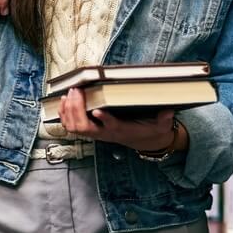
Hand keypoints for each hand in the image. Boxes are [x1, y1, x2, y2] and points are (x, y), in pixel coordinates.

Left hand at [57, 88, 179, 153]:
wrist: (143, 141)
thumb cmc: (148, 129)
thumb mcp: (160, 126)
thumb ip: (164, 120)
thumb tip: (169, 111)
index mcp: (121, 130)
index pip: (111, 127)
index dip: (104, 119)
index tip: (99, 109)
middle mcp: (104, 133)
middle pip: (84, 127)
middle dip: (77, 109)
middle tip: (77, 91)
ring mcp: (95, 133)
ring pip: (74, 127)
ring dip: (69, 111)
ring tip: (70, 93)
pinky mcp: (89, 130)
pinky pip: (70, 125)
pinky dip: (64, 113)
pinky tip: (63, 100)